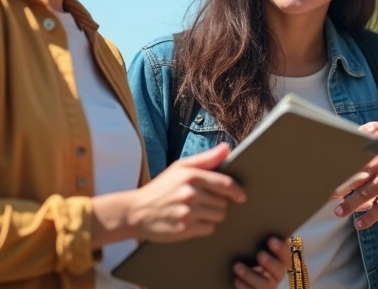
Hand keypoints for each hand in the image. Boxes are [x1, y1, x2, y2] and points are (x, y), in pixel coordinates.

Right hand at [124, 143, 246, 242]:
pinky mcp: (184, 229)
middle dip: (219, 203)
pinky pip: (209, 229)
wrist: (136, 212)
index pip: (225, 184)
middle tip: (205, 202)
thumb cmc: (161, 188)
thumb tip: (227, 148)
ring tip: (198, 212)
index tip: (241, 196)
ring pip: (218, 217)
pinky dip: (205, 227)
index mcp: (191, 176)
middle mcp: (190, 194)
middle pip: (224, 203)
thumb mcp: (180, 167)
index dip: (237, 191)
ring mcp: (187, 213)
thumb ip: (206, 158)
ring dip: (213, 216)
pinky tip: (192, 222)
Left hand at [233, 237, 290, 288]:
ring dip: (251, 275)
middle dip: (270, 263)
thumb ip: (262, 238)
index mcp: (281, 261)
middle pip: (279, 271)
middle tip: (260, 255)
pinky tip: (235, 279)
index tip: (271, 240)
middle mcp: (276, 275)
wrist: (248, 274)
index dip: (281, 249)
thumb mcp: (259, 246)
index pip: (287, 255)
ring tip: (237, 266)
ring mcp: (267, 286)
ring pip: (264, 285)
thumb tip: (258, 213)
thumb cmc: (253, 254)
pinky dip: (243, 286)